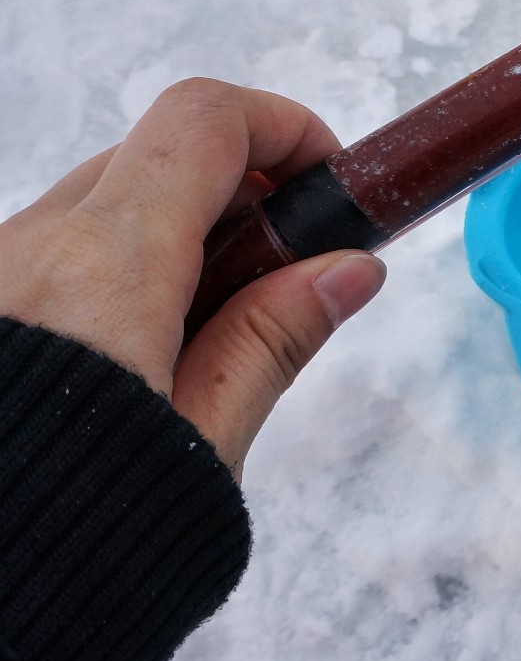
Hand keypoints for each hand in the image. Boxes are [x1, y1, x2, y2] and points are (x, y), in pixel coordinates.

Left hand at [0, 79, 384, 478]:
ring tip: (205, 351)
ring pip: (97, 212)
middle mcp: (33, 245)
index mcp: (111, 263)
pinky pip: (48, 263)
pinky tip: (131, 372)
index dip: (283, 126)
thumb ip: (273, 339)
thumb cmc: (70, 541)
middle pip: (156, 159)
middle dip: (241, 197)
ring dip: (173, 246)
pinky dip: (111, 283)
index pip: (206, 119)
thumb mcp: (203, 444)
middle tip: (289, 279)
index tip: (331, 183)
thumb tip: (347, 268)